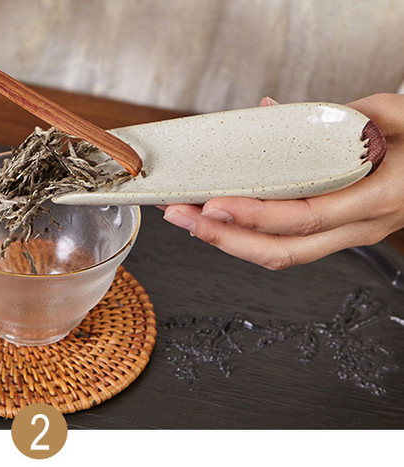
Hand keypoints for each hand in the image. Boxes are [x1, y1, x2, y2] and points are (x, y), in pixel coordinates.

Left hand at [161, 93, 403, 268]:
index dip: (255, 216)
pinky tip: (218, 216)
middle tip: (182, 216)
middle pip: (282, 251)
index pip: (304, 218)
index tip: (214, 204)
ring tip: (189, 218)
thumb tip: (271, 113)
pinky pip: (285, 243)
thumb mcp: (396, 116)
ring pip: (280, 254)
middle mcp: (358, 227)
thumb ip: (339, 114)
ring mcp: (345, 236)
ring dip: (228, 240)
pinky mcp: (333, 233)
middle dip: (224, 239)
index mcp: (375, 198)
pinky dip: (247, 234)